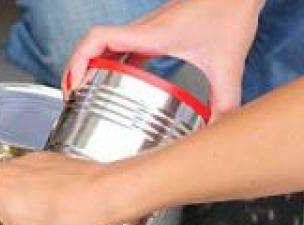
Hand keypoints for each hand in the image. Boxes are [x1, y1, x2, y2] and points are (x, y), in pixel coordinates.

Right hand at [0, 151, 116, 224]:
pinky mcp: (57, 164)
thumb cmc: (69, 216)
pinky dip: (34, 187)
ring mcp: (36, 163)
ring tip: (14, 212)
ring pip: (13, 171)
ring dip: (9, 188)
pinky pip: (37, 173)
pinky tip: (46, 208)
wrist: (109, 194)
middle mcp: (14, 169)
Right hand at [64, 0, 263, 117]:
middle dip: (75, 70)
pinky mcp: (154, 33)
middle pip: (91, 45)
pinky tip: (118, 84)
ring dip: (89, 66)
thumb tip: (217, 131)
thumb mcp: (228, 64)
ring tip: (84, 93)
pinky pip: (121, 48)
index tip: (73, 86)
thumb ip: (224, 102)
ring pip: (103, 46)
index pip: (98, 39)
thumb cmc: (231, 13)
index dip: (77, 62)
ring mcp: (146, 30)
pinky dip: (110, 64)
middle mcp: (142, 30)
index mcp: (150, 35)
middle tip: (73, 97)